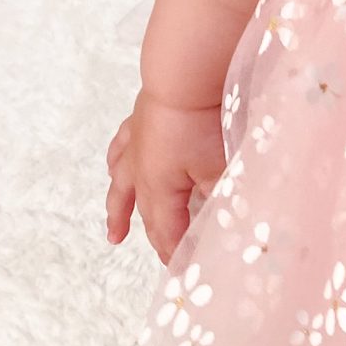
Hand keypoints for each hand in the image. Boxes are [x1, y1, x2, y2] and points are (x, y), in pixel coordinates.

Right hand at [106, 89, 229, 265]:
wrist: (183, 74)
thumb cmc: (201, 122)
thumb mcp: (219, 167)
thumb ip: (223, 197)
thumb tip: (231, 221)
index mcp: (158, 187)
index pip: (167, 230)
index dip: (175, 252)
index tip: (184, 271)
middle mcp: (140, 169)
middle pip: (146, 212)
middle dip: (156, 236)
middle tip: (164, 257)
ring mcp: (136, 143)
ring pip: (121, 183)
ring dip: (119, 208)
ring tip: (115, 229)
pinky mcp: (140, 118)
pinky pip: (121, 146)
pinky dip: (117, 160)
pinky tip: (115, 164)